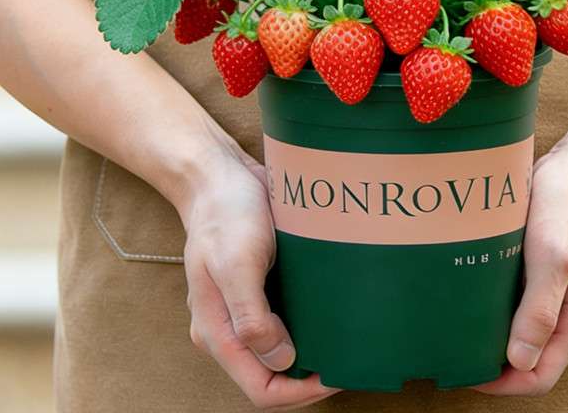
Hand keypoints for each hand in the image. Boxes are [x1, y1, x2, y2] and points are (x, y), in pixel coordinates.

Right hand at [180, 149, 339, 409]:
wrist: (219, 176)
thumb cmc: (226, 215)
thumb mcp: (237, 262)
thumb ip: (251, 316)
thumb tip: (282, 361)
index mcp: (218, 331)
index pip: (260, 388)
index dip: (299, 392)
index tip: (336, 373)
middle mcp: (230, 328)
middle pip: (273, 375)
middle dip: (310, 378)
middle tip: (350, 358)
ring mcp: (244, 309)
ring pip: (281, 351)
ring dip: (312, 353)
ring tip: (347, 340)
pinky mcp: (260, 289)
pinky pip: (285, 321)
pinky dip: (308, 325)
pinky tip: (333, 314)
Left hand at [473, 142, 567, 396]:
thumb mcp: (555, 254)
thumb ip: (541, 309)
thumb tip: (520, 361)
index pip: (541, 374)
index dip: (503, 383)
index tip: (465, 371)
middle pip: (534, 359)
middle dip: (496, 365)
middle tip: (454, 351)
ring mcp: (563, 292)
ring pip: (528, 333)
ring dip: (498, 338)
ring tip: (459, 329)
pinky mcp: (550, 272)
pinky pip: (525, 305)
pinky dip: (502, 311)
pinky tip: (475, 298)